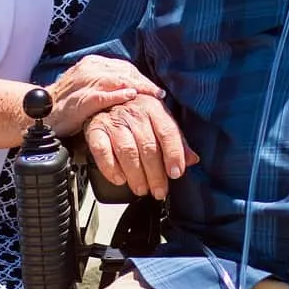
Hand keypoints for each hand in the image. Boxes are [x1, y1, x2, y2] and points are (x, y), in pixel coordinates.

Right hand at [45, 55, 163, 137]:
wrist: (42, 114)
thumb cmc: (68, 103)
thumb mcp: (90, 87)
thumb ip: (109, 84)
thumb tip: (134, 89)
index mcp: (93, 64)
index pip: (124, 68)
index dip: (142, 78)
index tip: (155, 90)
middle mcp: (89, 69)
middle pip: (124, 72)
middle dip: (143, 83)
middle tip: (159, 93)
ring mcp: (83, 83)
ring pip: (116, 80)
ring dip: (136, 86)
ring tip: (152, 94)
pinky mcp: (79, 99)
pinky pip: (101, 95)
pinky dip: (117, 95)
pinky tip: (130, 97)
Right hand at [84, 94, 198, 200]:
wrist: (106, 97)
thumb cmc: (137, 112)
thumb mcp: (160, 120)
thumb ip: (176, 140)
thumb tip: (193, 159)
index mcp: (154, 108)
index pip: (167, 132)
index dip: (174, 154)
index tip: (176, 173)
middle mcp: (134, 113)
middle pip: (148, 146)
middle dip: (155, 173)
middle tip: (159, 191)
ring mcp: (114, 121)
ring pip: (127, 151)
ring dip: (135, 174)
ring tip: (142, 189)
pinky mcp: (96, 129)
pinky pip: (102, 151)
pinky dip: (110, 168)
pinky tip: (120, 179)